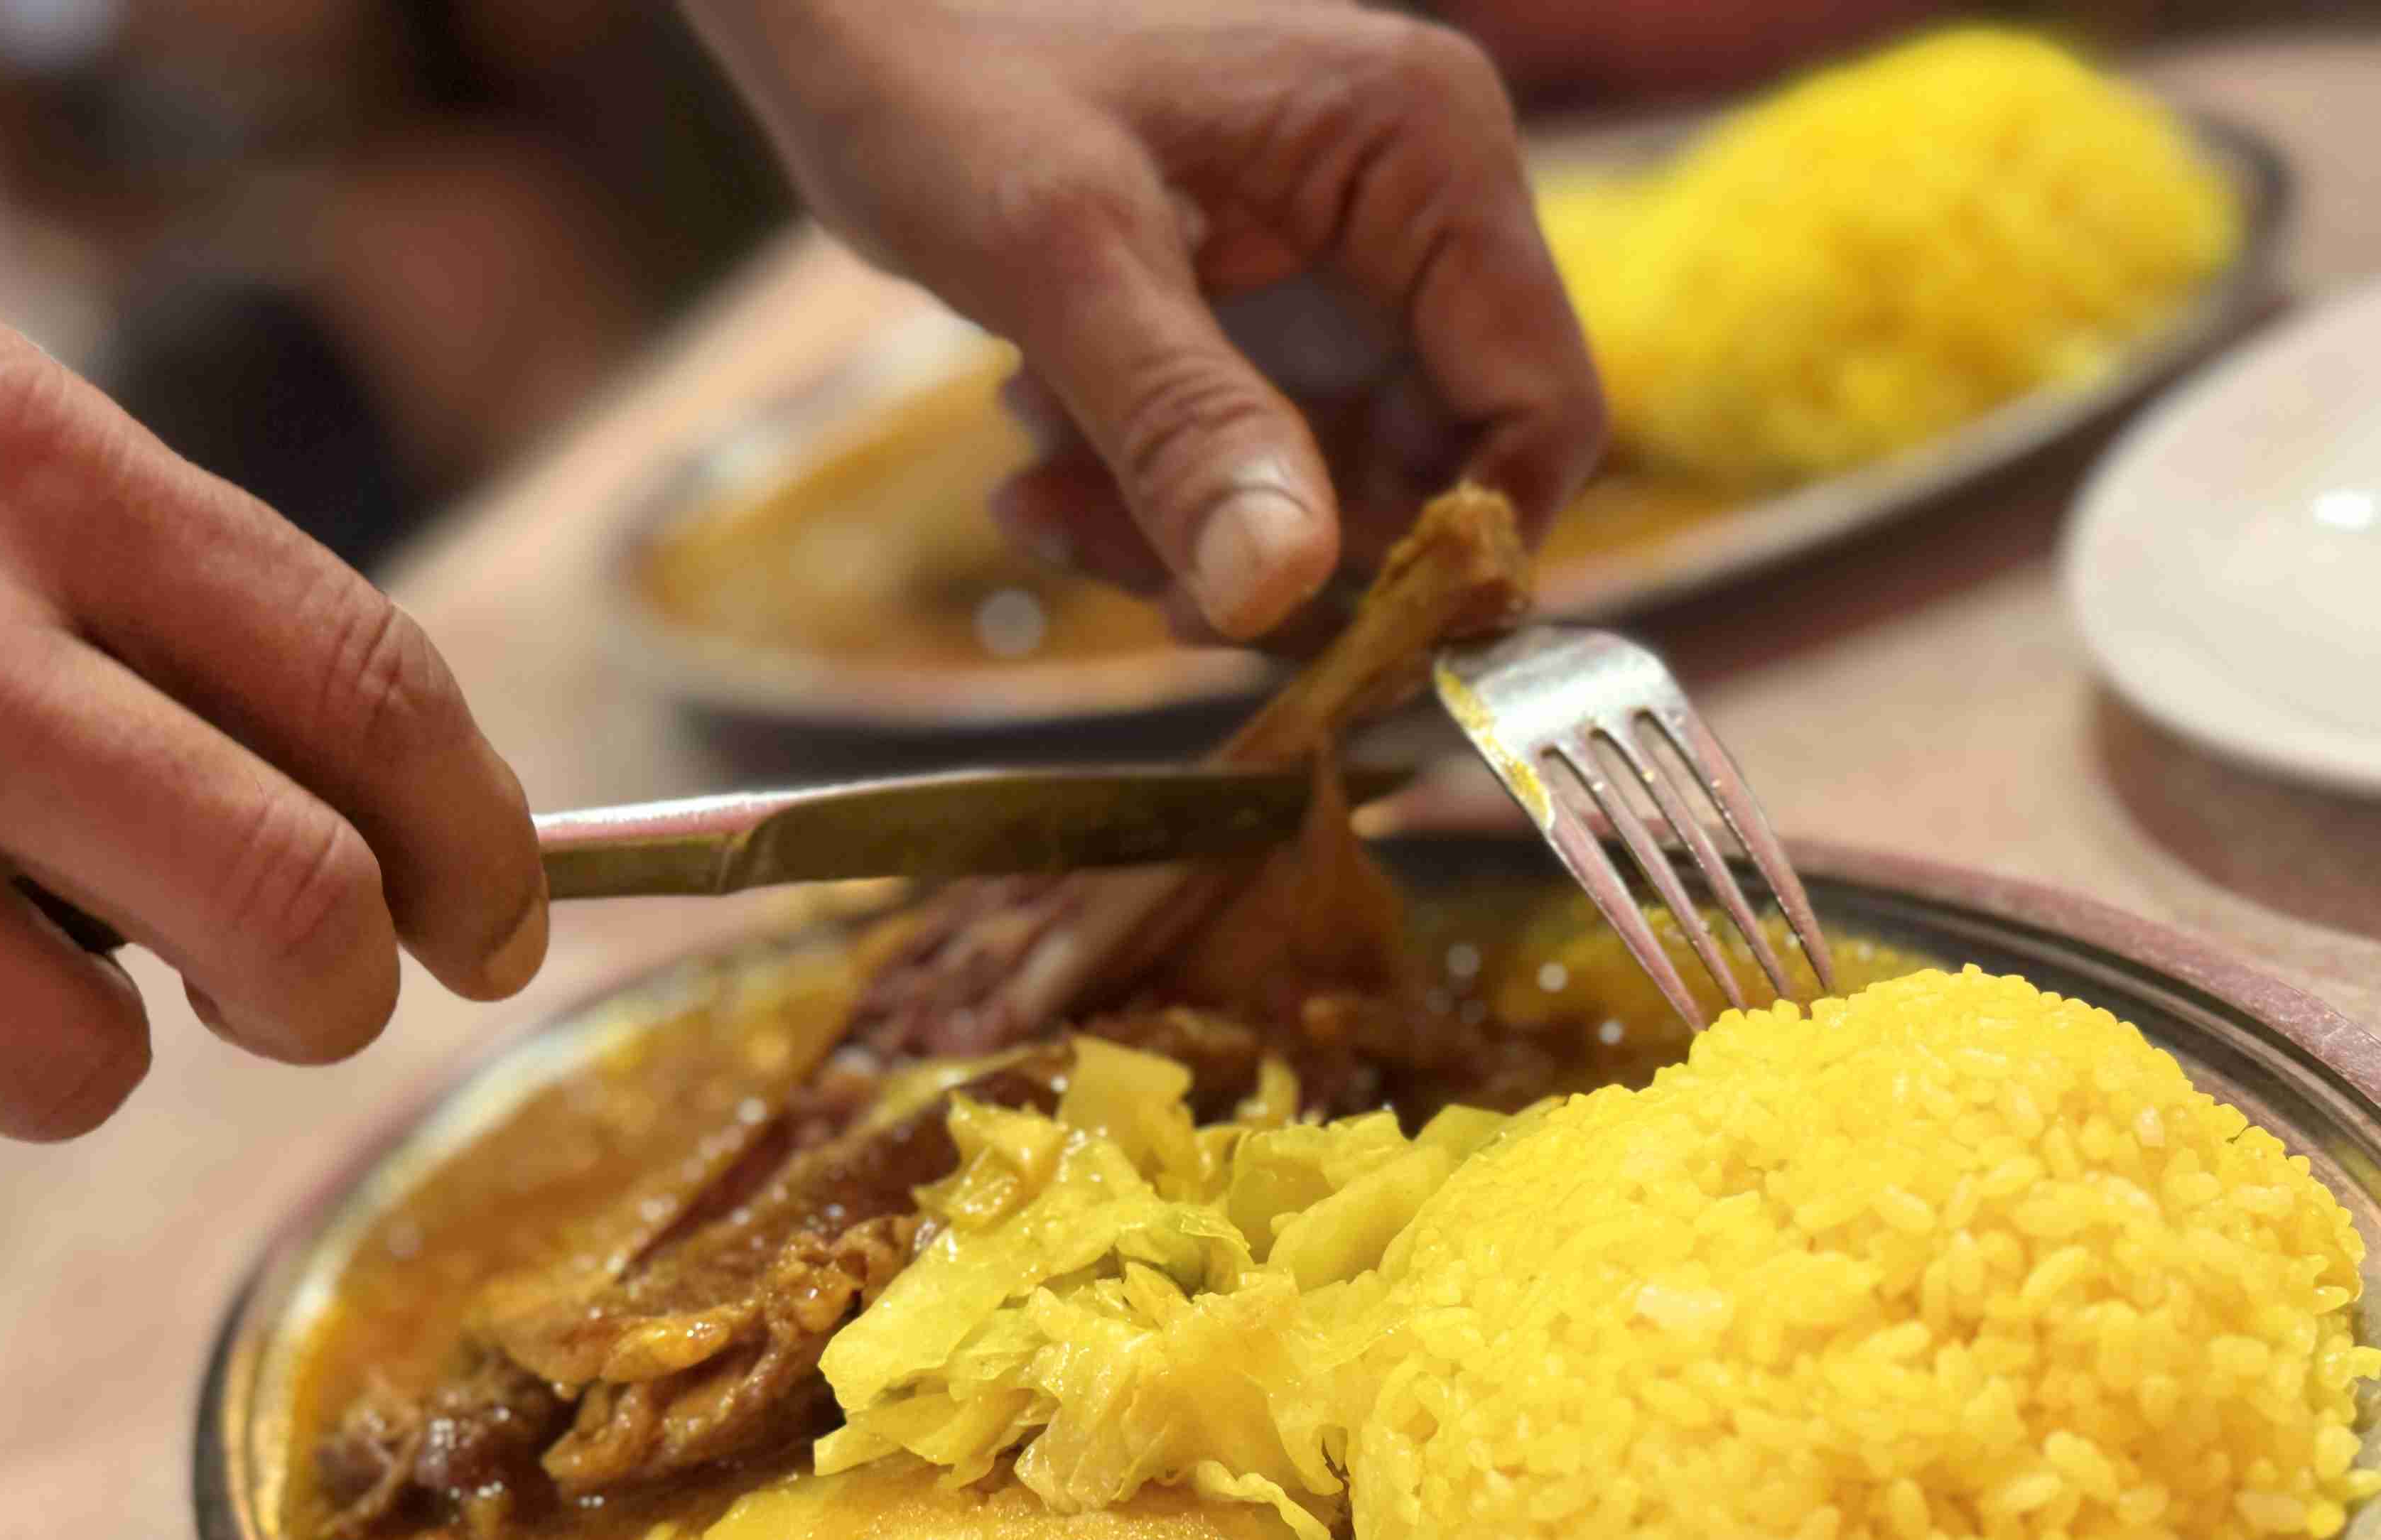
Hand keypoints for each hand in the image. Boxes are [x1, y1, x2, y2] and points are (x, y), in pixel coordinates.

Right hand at [0, 298, 547, 1163]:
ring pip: (71, 1067)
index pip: (368, 687)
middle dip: (323, 994)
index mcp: (10, 459)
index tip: (497, 928)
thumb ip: (168, 617)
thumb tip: (411, 846)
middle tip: (287, 993)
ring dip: (41, 1030)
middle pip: (285, 912)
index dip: (480, 845)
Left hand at [687, 0, 1603, 637]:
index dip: (1457, 550)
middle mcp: (1419, 200)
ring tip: (1040, 491)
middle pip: (1435, 467)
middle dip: (1285, 552)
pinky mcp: (1274, 299)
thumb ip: (1186, 426)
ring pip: (1335, 483)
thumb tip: (1284, 596)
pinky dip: (1160, 490)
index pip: (1538, 405)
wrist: (841, 15)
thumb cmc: (941, 80)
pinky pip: (1262, 453)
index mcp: (1424, 148)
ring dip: (1194, 530)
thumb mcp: (1059, 261)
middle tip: (1135, 586)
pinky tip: (1038, 455)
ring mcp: (1349, 253)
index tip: (1325, 637)